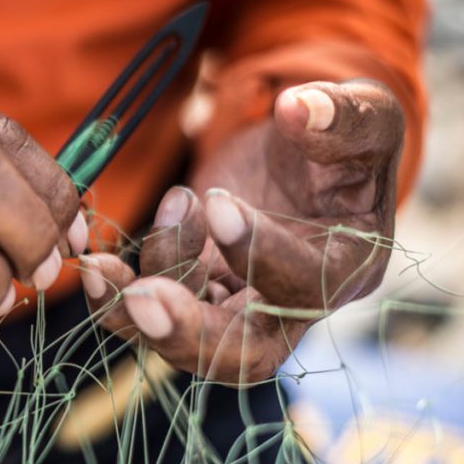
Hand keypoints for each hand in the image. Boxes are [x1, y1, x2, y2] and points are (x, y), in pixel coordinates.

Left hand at [78, 80, 403, 382]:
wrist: (301, 159)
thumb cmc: (342, 141)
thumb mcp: (365, 117)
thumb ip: (345, 115)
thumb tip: (297, 107)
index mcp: (346, 270)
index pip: (305, 286)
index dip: (260, 254)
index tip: (218, 203)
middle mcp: (292, 307)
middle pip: (243, 355)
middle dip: (188, 332)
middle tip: (143, 298)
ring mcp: (238, 307)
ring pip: (188, 341)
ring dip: (145, 298)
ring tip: (134, 237)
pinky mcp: (195, 294)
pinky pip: (154, 315)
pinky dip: (120, 299)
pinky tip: (98, 267)